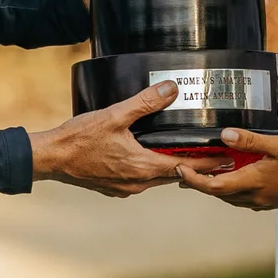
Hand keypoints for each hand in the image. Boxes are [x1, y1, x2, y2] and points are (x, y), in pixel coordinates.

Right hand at [29, 81, 225, 196]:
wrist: (51, 158)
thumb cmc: (79, 137)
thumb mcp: (114, 114)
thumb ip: (145, 102)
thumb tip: (171, 89)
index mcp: (142, 166)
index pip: (185, 166)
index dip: (207, 162)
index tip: (226, 158)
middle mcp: (137, 183)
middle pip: (175, 175)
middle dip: (196, 166)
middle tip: (215, 156)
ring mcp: (125, 188)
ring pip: (158, 178)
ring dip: (173, 168)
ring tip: (188, 156)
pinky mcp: (114, 188)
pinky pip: (142, 180)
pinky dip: (153, 171)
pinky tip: (151, 159)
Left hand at [177, 127, 277, 210]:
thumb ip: (250, 140)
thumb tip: (224, 136)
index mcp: (254, 182)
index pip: (214, 186)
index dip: (193, 180)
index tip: (178, 170)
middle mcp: (258, 197)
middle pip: (221, 195)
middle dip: (202, 184)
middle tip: (186, 172)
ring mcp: (269, 201)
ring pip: (235, 198)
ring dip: (219, 188)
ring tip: (209, 175)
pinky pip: (250, 199)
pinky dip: (237, 190)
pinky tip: (242, 178)